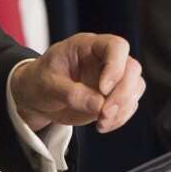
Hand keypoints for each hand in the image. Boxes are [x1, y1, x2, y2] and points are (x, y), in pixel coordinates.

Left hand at [9, 33, 144, 133]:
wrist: (36, 97)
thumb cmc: (39, 82)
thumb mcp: (48, 85)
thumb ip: (72, 93)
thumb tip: (99, 105)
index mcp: (87, 46)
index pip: (116, 46)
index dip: (116, 66)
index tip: (103, 89)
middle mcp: (103, 59)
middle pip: (131, 68)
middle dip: (122, 93)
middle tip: (104, 113)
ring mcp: (111, 78)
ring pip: (135, 86)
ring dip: (123, 108)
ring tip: (102, 122)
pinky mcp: (112, 96)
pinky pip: (129, 104)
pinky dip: (120, 118)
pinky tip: (102, 125)